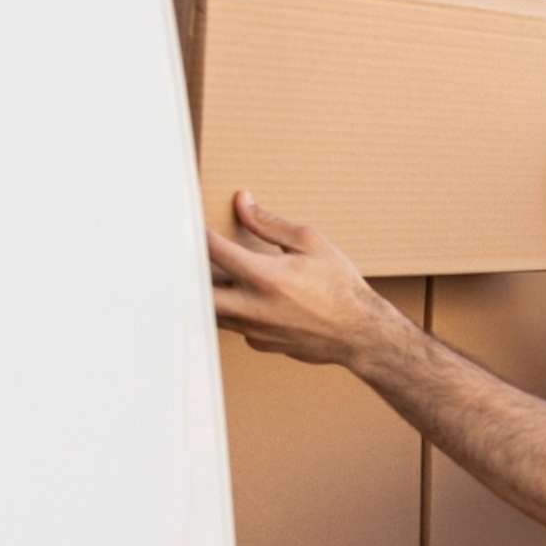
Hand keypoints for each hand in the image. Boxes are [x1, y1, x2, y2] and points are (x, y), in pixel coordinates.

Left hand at [208, 191, 406, 367]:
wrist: (359, 333)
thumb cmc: (340, 286)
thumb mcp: (311, 243)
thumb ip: (270, 224)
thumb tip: (242, 203)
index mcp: (266, 277)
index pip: (213, 251)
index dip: (196, 233)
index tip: (189, 223)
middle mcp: (253, 307)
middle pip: (197, 292)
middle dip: (189, 274)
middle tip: (186, 258)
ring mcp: (254, 329)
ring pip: (212, 311)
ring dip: (210, 292)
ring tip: (216, 275)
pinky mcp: (260, 343)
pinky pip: (235, 325)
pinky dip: (235, 310)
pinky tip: (248, 299)